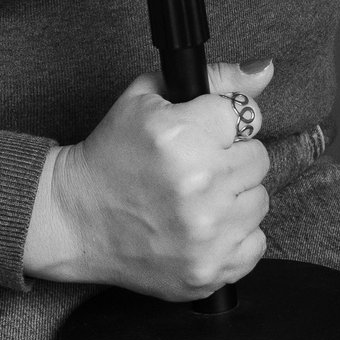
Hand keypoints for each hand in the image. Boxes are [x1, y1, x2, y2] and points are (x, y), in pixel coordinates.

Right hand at [22, 59, 273, 298]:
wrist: (74, 218)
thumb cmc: (111, 154)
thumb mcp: (148, 98)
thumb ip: (214, 79)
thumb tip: (265, 68)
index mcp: (181, 135)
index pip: (247, 115)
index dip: (224, 123)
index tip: (205, 132)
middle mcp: (198, 184)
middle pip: (258, 158)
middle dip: (230, 157)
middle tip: (197, 166)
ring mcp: (205, 233)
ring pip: (259, 200)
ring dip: (234, 197)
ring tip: (197, 197)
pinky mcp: (208, 270)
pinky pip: (255, 243)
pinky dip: (234, 236)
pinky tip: (202, 227)